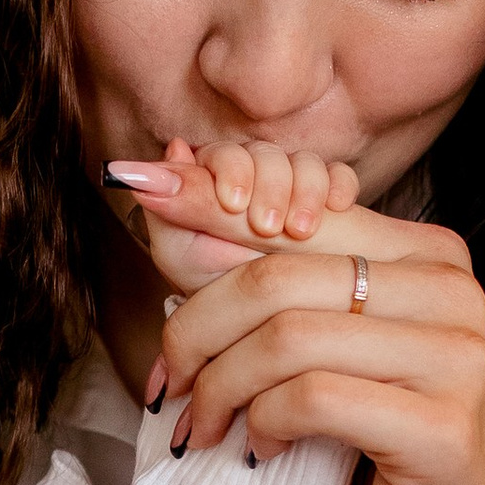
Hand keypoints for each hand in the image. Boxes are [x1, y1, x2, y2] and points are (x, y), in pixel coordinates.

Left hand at [107, 137, 361, 292]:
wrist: (269, 331)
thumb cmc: (218, 295)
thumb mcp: (185, 255)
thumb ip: (169, 204)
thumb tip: (146, 157)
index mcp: (211, 183)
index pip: (221, 153)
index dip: (228, 170)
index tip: (231, 202)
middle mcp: (250, 179)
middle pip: (264, 154)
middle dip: (267, 185)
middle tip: (266, 228)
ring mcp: (291, 188)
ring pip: (302, 161)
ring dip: (303, 188)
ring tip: (299, 232)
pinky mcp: (330, 201)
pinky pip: (338, 174)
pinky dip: (336, 186)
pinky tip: (335, 207)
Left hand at [156, 198, 484, 484]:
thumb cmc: (376, 445)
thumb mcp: (328, 350)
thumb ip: (275, 287)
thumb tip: (170, 217)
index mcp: (430, 255)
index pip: (299, 217)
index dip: (209, 210)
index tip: (142, 201)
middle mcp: (453, 293)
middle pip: (280, 275)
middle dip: (198, 329)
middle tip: (171, 384)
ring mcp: (457, 359)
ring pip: (288, 338)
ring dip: (222, 388)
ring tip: (206, 428)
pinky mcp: (441, 429)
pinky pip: (311, 400)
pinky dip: (263, 424)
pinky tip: (261, 451)